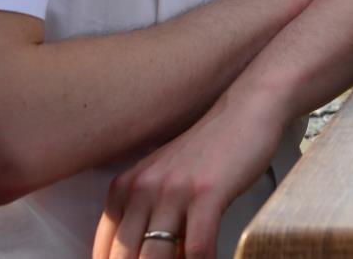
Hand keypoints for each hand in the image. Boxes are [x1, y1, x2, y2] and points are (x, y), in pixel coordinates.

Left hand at [93, 90, 287, 258]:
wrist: (247, 110)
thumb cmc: (211, 150)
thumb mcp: (164, 179)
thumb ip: (147, 216)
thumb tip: (147, 254)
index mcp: (125, 189)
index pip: (105, 250)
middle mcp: (142, 189)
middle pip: (126, 258)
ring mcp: (174, 191)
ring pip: (155, 258)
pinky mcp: (207, 193)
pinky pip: (198, 247)